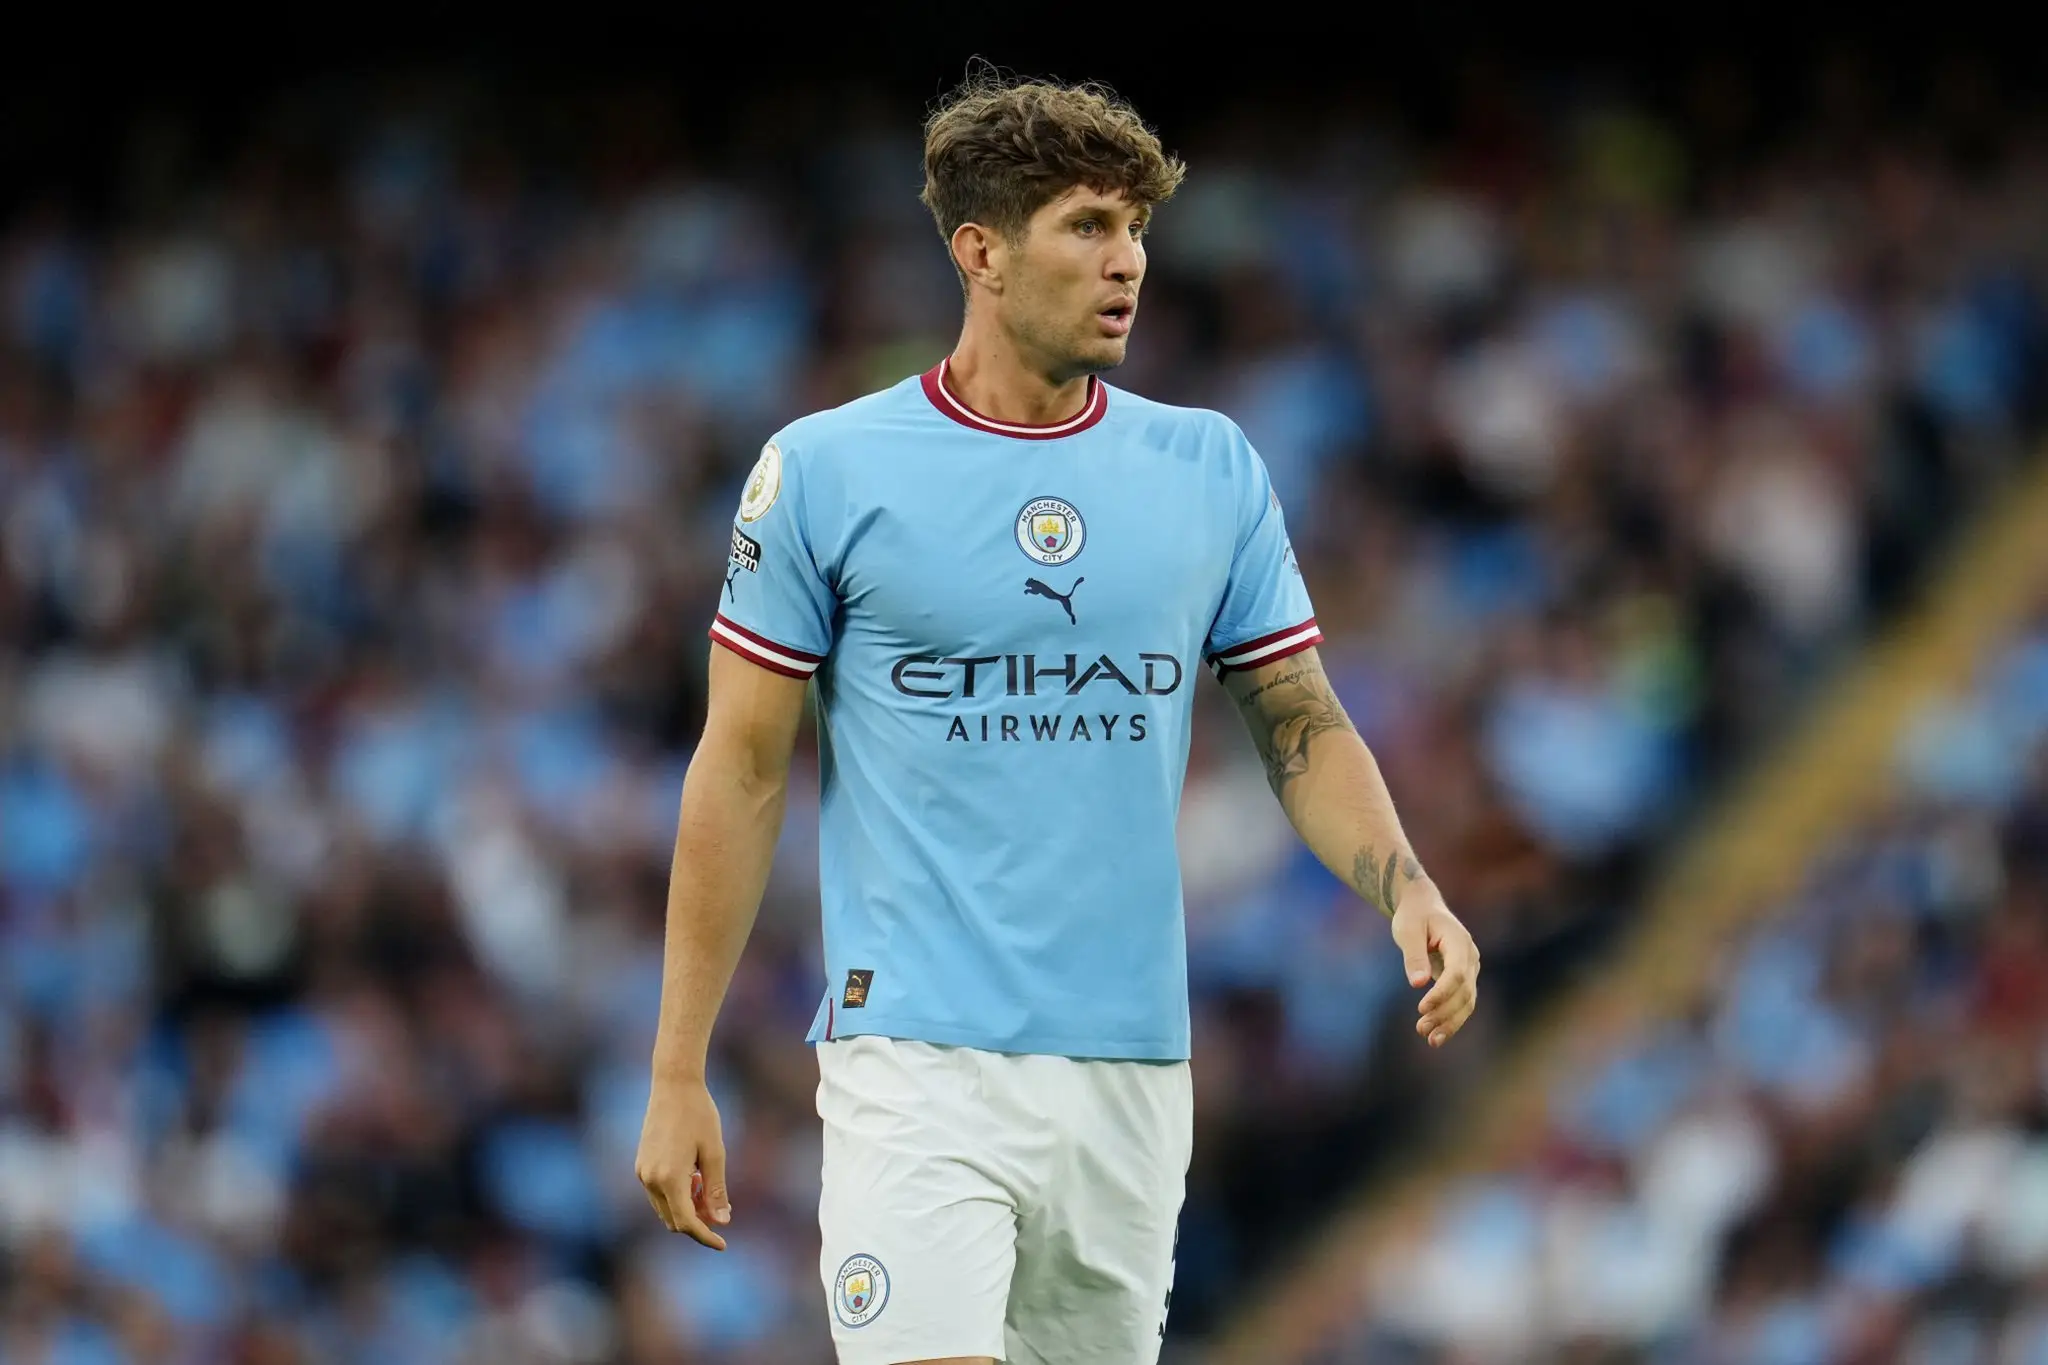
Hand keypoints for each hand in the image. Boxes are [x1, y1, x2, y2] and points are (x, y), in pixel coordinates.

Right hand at [636, 1072, 731, 1249]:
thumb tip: (722, 1222)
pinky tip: (694, 1178)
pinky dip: (676, 1196)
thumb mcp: (715, 1153)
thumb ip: (716, 1190)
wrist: (674, 1085)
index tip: (723, 1244)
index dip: (706, 1237)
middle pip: (674, 1220)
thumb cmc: (699, 1115)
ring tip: (707, 1188)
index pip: (687, 1222)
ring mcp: (642, 1172)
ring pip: (665, 1209)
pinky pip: (658, 1194)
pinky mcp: (641, 1165)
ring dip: (686, 1209)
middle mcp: (650, 1179)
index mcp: (670, 1178)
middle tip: (722, 1210)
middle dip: (698, 1222)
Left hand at [1390, 887, 1479, 1048]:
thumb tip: (1417, 983)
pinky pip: (1462, 1002)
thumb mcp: (1407, 930)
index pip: (1456, 973)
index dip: (1441, 993)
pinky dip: (1452, 1019)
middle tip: (1421, 1028)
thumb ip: (1413, 955)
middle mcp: (1470, 957)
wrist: (1422, 908)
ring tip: (1430, 1039)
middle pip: (1464, 991)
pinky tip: (1437, 1036)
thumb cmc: (1413, 917)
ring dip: (1450, 1022)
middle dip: (1444, 1013)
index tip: (1421, 1008)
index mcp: (1459, 941)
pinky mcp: (1463, 978)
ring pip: (1467, 1001)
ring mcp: (1470, 968)